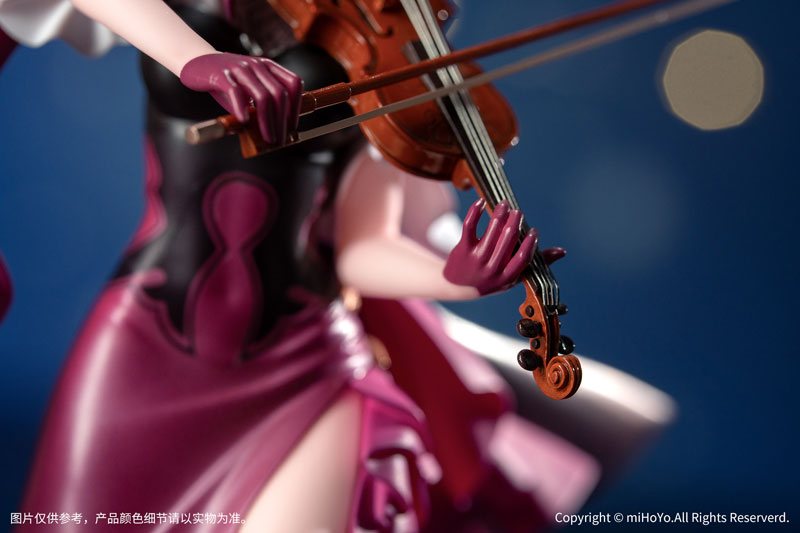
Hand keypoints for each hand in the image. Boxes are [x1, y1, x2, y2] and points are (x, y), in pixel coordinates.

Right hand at [180, 52, 302, 144]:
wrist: (196, 61)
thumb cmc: (226, 81)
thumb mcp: (247, 90)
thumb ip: (259, 107)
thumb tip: (272, 133)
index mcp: (267, 66)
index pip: (293, 83)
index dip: (297, 106)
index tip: (292, 126)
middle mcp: (256, 65)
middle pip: (280, 94)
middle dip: (283, 121)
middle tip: (280, 140)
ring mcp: (239, 68)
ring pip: (262, 96)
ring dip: (268, 122)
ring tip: (268, 138)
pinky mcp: (220, 75)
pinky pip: (236, 93)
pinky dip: (242, 109)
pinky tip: (245, 122)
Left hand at [443, 199, 537, 295]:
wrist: (457, 286)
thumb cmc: (491, 279)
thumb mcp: (513, 277)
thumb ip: (536, 263)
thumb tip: (562, 251)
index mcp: (507, 277)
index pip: (522, 258)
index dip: (530, 242)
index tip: (532, 230)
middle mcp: (492, 269)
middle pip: (508, 239)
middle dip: (515, 221)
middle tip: (517, 212)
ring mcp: (476, 259)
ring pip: (491, 230)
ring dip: (500, 213)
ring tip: (504, 204)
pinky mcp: (462, 249)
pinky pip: (470, 225)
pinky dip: (476, 211)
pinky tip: (481, 201)